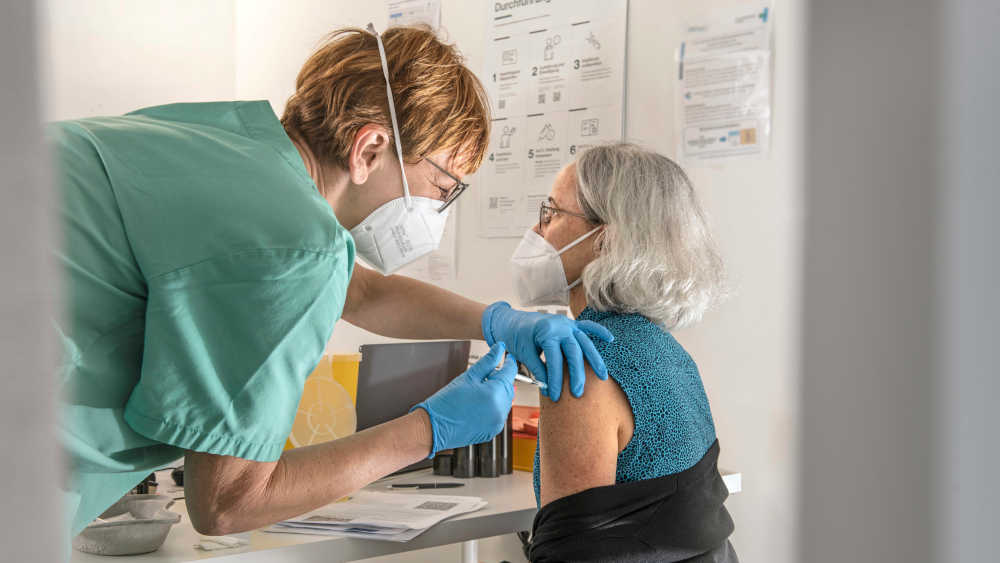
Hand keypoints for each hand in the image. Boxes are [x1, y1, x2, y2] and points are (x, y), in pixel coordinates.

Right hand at [410, 343, 516, 457]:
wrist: (434, 427)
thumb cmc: (446, 403)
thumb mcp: (468, 377)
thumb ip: (487, 361)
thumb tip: (499, 349)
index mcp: (494, 394)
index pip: (510, 372)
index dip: (510, 362)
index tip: (508, 357)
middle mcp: (499, 409)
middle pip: (508, 387)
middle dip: (502, 378)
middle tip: (488, 372)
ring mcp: (497, 422)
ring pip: (505, 400)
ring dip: (498, 392)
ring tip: (480, 389)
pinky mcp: (493, 430)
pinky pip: (500, 413)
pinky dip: (494, 405)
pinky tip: (480, 402)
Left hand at [482, 302, 613, 401]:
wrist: (511, 320)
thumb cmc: (515, 337)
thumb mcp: (523, 353)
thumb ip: (538, 369)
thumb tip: (548, 387)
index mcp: (546, 332)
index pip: (554, 360)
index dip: (555, 379)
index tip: (554, 395)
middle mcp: (560, 326)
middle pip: (574, 352)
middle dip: (577, 374)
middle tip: (577, 393)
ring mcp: (567, 324)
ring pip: (585, 342)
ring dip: (594, 360)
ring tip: (602, 377)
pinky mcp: (570, 324)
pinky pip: (587, 326)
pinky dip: (599, 331)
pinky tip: (609, 339)